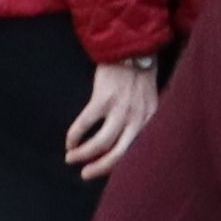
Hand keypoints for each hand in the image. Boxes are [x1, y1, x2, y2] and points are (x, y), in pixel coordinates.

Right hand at [60, 55, 158, 176]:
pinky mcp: (103, 98)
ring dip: (83, 154)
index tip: (106, 171)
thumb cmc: (139, 73)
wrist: (132, 46)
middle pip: (119, 154)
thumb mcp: (149, 98)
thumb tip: (125, 142)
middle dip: (100, 168)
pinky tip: (69, 141)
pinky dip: (74, 136)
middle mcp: (138, 117)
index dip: (122, 166)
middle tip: (85, 174)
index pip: (138, 151)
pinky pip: (85, 123)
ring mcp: (121, 108)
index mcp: (151, 118)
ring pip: (101, 143)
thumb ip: (141, 118)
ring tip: (71, 157)